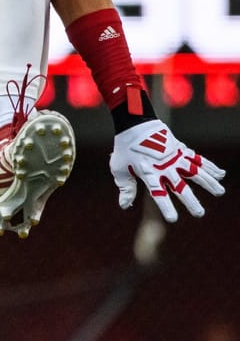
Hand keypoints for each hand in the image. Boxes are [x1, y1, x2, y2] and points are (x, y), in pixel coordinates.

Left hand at [110, 120, 225, 221]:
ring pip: (194, 171)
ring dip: (208, 182)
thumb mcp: (118, 167)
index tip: (173, 219)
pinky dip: (209, 166)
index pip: (158, 193)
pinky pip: (197, 158)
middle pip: (180, 186)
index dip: (166, 206)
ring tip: (220, 192)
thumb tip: (124, 206)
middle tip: (199, 213)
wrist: (133, 121)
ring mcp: (174, 157)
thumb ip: (125, 187)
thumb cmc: (124, 146)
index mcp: (149, 173)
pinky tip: (220, 174)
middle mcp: (164, 166)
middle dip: (190, 201)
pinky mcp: (179, 148)